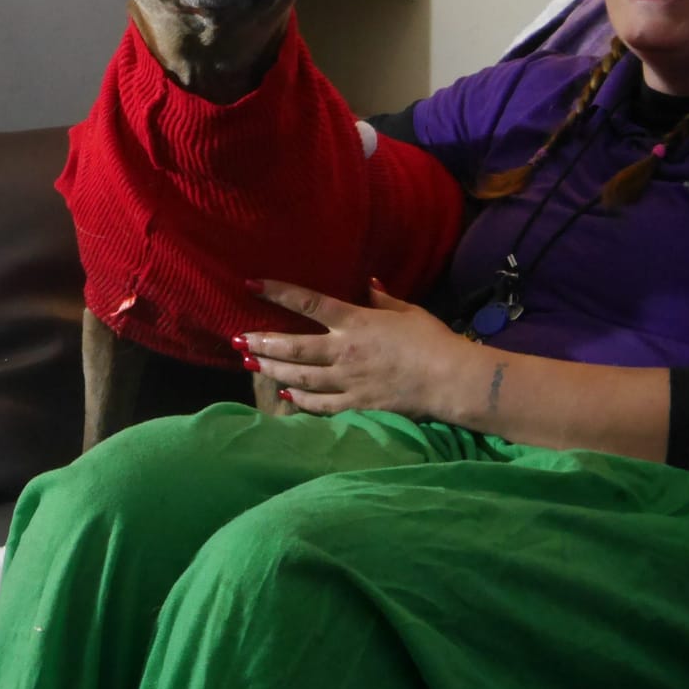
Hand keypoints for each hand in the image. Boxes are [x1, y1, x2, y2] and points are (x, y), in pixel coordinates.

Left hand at [239, 278, 470, 418]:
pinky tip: (285, 397)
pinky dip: (300, 401)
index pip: (307, 302)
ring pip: (299, 377)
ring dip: (271, 371)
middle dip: (261, 343)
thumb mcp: (407, 311)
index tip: (251, 285)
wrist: (450, 379)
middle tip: (238, 340)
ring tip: (250, 366)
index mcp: (354, 321)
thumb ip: (382, 300)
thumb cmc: (433, 340)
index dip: (277, 292)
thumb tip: (368, 284)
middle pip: (292, 347)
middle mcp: (343, 350)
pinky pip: (320, 405)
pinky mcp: (356, 405)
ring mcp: (347, 380)